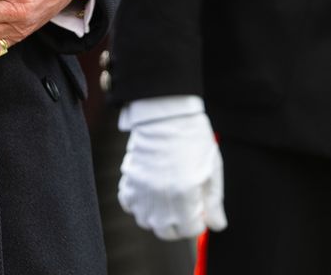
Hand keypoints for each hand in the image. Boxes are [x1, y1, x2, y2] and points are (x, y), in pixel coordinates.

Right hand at [118, 112, 227, 239]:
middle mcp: (160, 195)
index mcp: (184, 195)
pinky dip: (137, 204)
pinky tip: (149, 194)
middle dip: (178, 225)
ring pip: (145, 221)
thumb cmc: (192, 136)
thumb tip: (216, 224)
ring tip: (167, 202)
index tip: (200, 209)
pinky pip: (128, 203)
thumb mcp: (212, 168)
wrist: (166, 111)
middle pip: (166, 231)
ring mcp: (142, 187)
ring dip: (157, 217)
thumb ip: (214, 201)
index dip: (199, 221)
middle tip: (185, 207)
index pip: (190, 230)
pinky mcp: (130, 176)